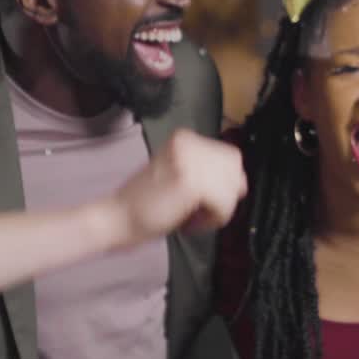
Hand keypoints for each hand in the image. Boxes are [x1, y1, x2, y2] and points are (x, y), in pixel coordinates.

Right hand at [110, 129, 246, 240]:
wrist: (117, 217)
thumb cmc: (148, 203)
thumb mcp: (181, 175)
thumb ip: (208, 172)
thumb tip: (241, 182)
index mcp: (186, 137)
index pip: (231, 157)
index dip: (224, 182)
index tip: (200, 199)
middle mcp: (189, 142)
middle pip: (235, 170)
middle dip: (223, 195)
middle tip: (196, 209)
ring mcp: (190, 159)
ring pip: (232, 188)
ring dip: (217, 209)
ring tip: (191, 215)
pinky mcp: (190, 180)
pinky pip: (225, 203)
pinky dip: (213, 219)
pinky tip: (190, 221)